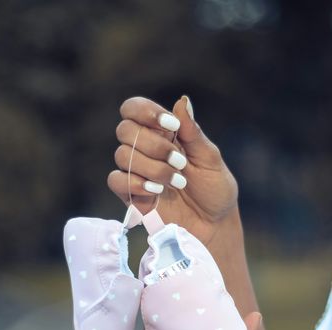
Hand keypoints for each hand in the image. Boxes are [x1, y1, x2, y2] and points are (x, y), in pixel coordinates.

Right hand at [108, 96, 238, 244]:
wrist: (214, 225)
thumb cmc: (215, 189)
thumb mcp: (210, 159)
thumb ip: (193, 133)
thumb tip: (182, 101)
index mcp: (162, 132)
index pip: (134, 108)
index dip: (145, 112)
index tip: (172, 126)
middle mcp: (145, 149)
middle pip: (125, 129)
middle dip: (154, 145)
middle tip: (180, 162)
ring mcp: (136, 172)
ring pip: (122, 155)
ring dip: (153, 168)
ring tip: (178, 182)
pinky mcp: (131, 195)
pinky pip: (116, 180)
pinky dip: (136, 183)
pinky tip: (157, 192)